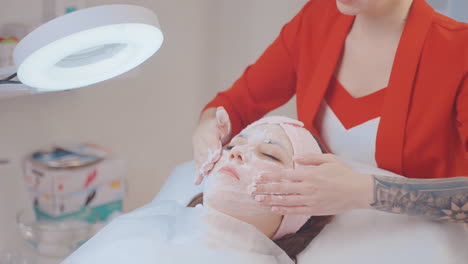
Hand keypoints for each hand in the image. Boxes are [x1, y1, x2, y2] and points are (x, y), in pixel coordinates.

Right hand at [192, 107, 230, 184]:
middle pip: (204, 153)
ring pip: (200, 160)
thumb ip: (222, 117)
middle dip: (206, 161)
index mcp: (208, 133)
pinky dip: (197, 173)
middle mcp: (201, 142)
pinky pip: (197, 165)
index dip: (213, 149)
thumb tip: (221, 110)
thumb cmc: (217, 125)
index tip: (215, 156)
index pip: (211, 142)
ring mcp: (198, 150)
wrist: (205, 127)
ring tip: (202, 177)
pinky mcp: (198, 156)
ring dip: (201, 168)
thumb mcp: (222, 120)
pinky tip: (196, 182)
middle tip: (209, 169)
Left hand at [249, 153, 372, 214]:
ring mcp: (310, 200)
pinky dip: (283, 210)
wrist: (358, 191)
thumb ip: (310, 158)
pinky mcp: (314, 210)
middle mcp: (307, 188)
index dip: (269, 176)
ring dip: (270, 200)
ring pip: (285, 201)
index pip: (284, 175)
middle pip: (281, 188)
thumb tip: (295, 158)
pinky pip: (295, 211)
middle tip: (251, 189)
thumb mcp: (328, 159)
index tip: (258, 176)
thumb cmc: (343, 173)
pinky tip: (273, 208)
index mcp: (309, 174)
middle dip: (264, 188)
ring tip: (258, 199)